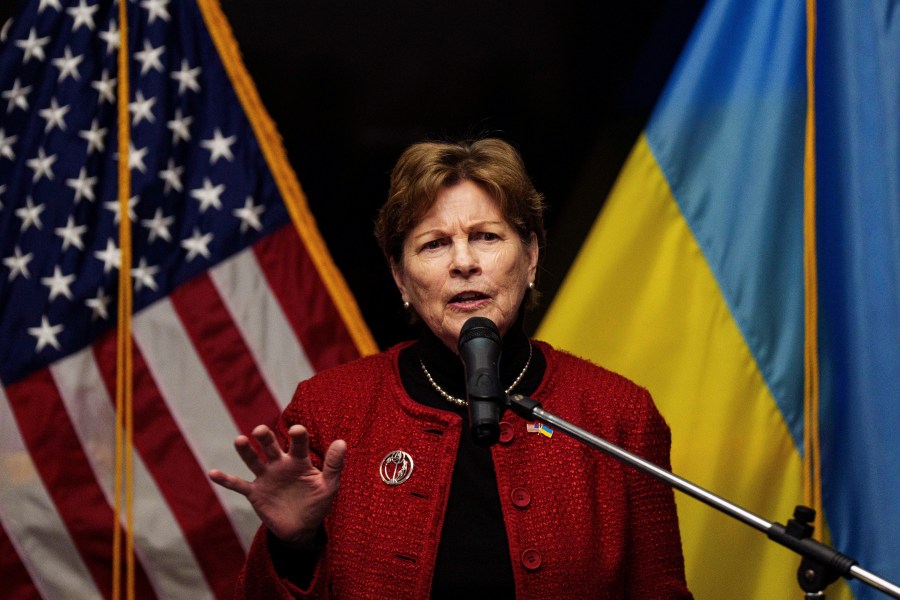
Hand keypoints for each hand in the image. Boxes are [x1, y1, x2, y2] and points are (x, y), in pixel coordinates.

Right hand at [209, 424, 345, 546]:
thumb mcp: (328, 486)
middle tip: (261, 430)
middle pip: (271, 447)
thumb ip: (334, 465)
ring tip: (240, 440)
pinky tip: (212, 473)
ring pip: (253, 461)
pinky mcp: (255, 493)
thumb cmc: (317, 503)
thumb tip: (342, 442)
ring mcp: (266, 478)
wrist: (302, 529)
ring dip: (246, 451)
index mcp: (299, 461)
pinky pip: (238, 485)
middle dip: (266, 438)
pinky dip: (226, 480)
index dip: (298, 436)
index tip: (297, 430)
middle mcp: (280, 465)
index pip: (298, 444)